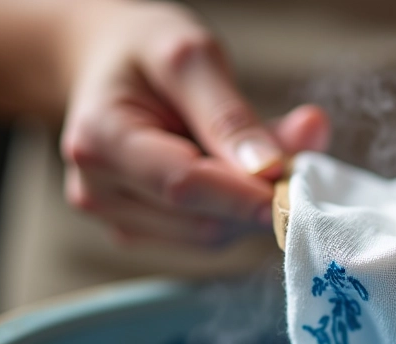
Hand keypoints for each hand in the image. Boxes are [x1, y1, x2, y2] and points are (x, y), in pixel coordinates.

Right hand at [59, 2, 328, 247]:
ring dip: (248, 205)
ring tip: (257, 154)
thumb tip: (274, 166)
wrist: (108, 64)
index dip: (245, 192)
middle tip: (297, 157)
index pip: (182, 185)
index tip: (296, 179)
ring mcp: (116, 219)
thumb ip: (231, 114)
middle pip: (200, 222)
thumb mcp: (189, 56)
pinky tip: (233, 173)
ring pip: (209, 238)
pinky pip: (204, 239)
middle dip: (255, 196)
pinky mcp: (141, 233)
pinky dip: (234, 212)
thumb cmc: (146, 52)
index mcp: (99, 139)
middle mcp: (98, 191)